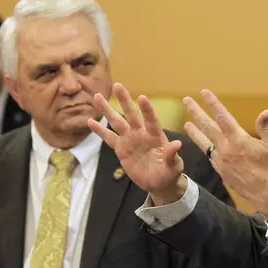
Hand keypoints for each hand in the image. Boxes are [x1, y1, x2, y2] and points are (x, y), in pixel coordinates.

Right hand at [88, 83, 185, 204]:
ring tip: (97, 96)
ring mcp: (130, 140)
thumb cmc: (169, 172)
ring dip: (107, 110)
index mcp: (156, 136)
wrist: (159, 182)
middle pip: (131, 115)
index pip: (151, 120)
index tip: (142, 98)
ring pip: (117, 122)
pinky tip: (90, 121)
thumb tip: (177, 144)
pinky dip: (99, 131)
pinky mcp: (121, 149)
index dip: (147, 110)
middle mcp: (141, 134)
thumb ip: (171, 154)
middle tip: (117, 85)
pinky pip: (109, 138)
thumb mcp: (173, 166)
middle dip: (124, 100)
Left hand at [182, 90, 267, 219]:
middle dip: (196, 112)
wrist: (266, 194)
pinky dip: (203, 147)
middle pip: (207, 127)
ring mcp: (221, 161)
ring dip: (194, 131)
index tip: (204, 92)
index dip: (213, 104)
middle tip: (186, 101)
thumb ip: (266, 128)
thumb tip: (267, 111)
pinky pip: (209, 155)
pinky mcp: (220, 170)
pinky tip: (201, 143)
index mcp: (240, 140)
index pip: (223, 117)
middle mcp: (227, 149)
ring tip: (185, 123)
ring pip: (204, 142)